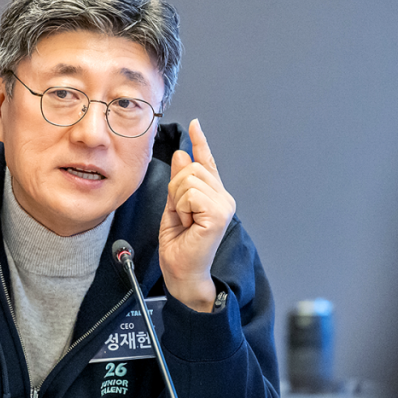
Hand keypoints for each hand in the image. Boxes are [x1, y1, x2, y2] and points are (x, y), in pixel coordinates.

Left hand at [159, 119, 235, 311]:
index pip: (206, 163)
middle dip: (176, 191)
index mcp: (214, 196)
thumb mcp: (174, 207)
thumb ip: (179, 182)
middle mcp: (223, 197)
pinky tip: (190, 224)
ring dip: (178, 202)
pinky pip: (190, 194)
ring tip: (186, 222)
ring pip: (187, 180)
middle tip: (182, 216)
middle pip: (190, 168)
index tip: (196, 125)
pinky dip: (182, 209)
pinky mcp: (219, 213)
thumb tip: (181, 154)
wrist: (182, 273)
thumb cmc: (179, 247)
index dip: (200, 143)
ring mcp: (224, 205)